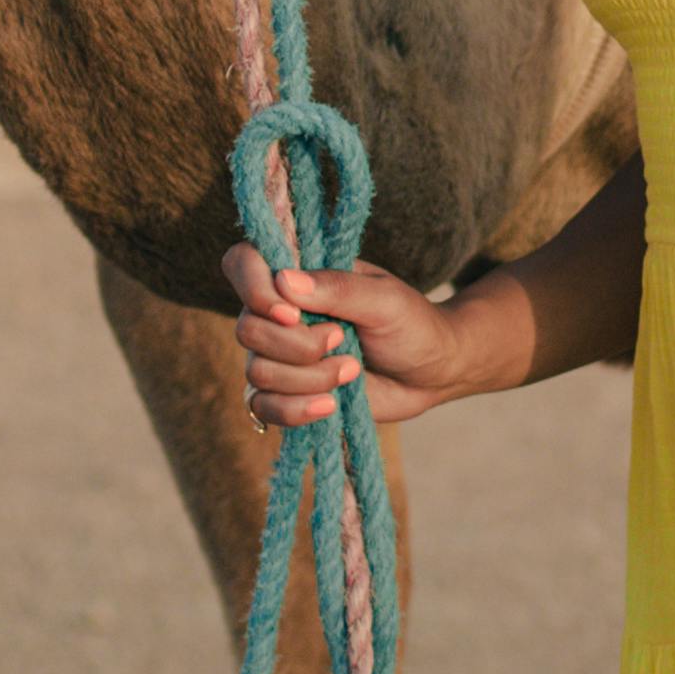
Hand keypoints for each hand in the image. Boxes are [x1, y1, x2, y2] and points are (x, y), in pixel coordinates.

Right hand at [226, 247, 484, 434]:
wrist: (432, 371)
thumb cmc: (412, 323)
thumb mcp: (385, 299)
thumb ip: (338, 288)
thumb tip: (284, 280)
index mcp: (299, 276)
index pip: (242, 263)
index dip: (253, 288)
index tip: (292, 313)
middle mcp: (280, 313)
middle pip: (248, 330)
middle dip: (299, 345)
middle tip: (343, 340)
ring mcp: (281, 355)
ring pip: (258, 372)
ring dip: (309, 379)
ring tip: (352, 371)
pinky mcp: (288, 394)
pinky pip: (262, 408)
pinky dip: (296, 410)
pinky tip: (331, 405)